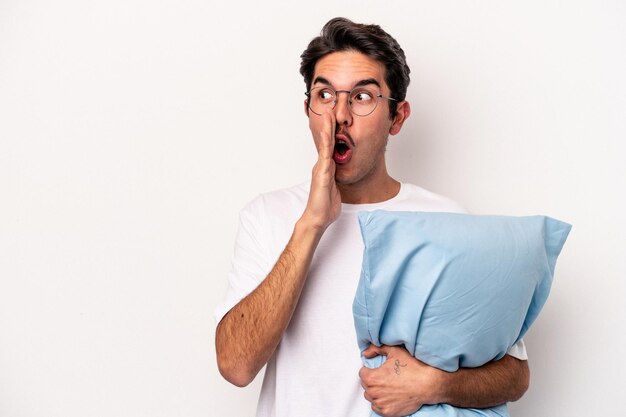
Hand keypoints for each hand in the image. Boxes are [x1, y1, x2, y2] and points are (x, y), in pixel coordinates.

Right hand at [301, 110, 341, 230]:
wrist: (317, 218)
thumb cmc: (325, 206)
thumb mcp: (335, 188)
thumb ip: (337, 178)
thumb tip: (342, 174)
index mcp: (326, 168)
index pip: (330, 146)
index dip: (332, 132)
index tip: (334, 119)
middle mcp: (322, 165)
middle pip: (326, 141)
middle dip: (328, 125)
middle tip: (329, 109)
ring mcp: (321, 169)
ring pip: (325, 145)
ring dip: (326, 129)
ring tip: (327, 114)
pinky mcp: (322, 174)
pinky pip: (325, 156)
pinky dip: (326, 144)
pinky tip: (327, 134)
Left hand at [359, 344, 443, 416]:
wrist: (427, 384)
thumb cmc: (412, 368)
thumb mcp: (394, 351)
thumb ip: (376, 349)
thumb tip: (365, 353)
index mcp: (372, 377)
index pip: (362, 373)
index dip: (370, 370)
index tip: (379, 370)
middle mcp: (374, 392)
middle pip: (366, 385)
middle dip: (373, 381)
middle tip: (386, 377)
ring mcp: (380, 403)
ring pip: (371, 397)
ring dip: (376, 392)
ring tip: (388, 386)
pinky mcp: (387, 412)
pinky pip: (377, 407)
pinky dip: (381, 402)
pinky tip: (390, 395)